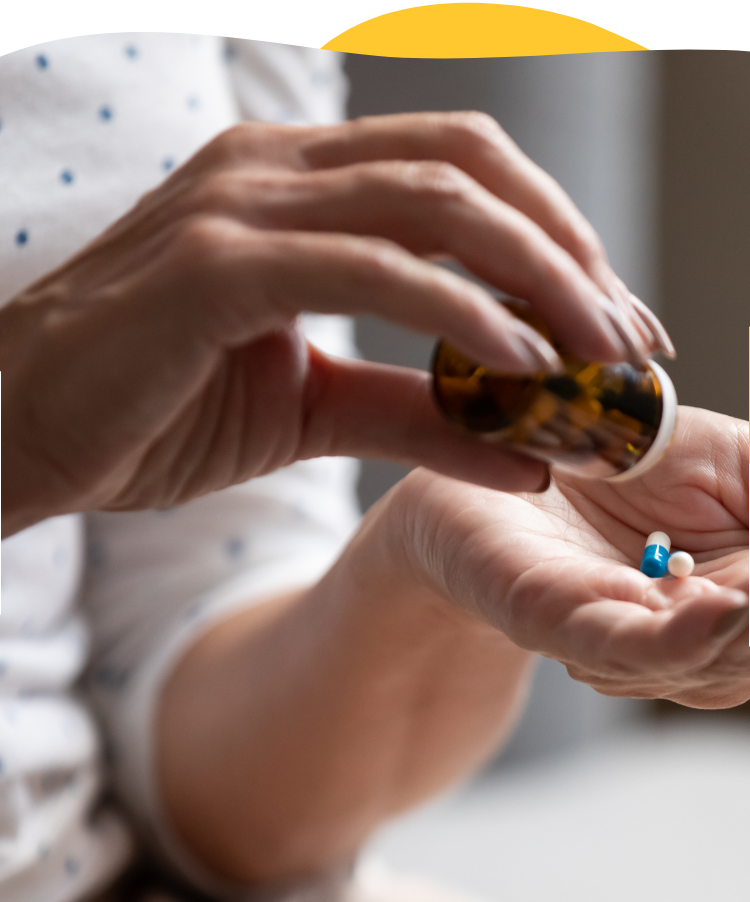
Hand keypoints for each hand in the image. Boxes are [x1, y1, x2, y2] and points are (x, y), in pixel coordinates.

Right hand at [1, 113, 668, 536]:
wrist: (24, 431)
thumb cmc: (153, 412)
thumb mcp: (309, 412)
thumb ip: (415, 414)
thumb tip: (529, 448)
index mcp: (297, 189)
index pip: (462, 174)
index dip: (555, 238)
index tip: (614, 322)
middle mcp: (275, 172)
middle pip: (470, 169)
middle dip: (570, 252)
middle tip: (630, 339)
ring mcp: (241, 205)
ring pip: (433, 201)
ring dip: (537, 276)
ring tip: (598, 355)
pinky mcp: (214, 265)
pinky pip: (369, 266)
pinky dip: (458, 311)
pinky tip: (522, 365)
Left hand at [395, 407, 748, 708]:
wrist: (484, 461)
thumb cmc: (604, 459)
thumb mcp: (724, 459)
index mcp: (734, 595)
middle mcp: (689, 631)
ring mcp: (626, 637)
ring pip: (719, 657)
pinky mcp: (561, 623)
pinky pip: (633, 644)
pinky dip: (688, 636)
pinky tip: (731, 605)